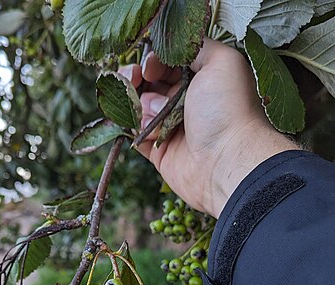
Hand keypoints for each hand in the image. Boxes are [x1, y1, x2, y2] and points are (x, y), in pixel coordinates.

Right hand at [121, 39, 297, 216]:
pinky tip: (145, 126)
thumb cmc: (228, 111)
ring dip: (141, 105)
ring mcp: (170, 127)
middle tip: (133, 79)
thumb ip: (198, 46)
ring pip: (139, 107)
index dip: (153, 60)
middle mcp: (185, 102)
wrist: (225, 162)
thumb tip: (174, 48)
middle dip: (136, 78)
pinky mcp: (159, 151)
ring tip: (153, 112)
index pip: (167, 63)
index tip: (148, 65)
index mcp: (201, 80)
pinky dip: (135, 128)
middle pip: (148, 83)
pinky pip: (136, 134)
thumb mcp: (222, 62)